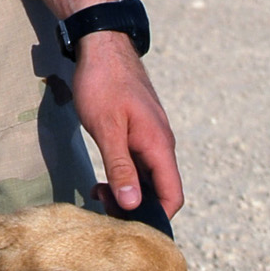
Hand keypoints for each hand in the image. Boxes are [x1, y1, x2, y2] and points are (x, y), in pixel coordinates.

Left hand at [71, 31, 182, 216]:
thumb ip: (120, 167)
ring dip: (127, 192)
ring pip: (148, 178)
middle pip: (160, 191)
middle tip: (101, 203)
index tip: (126, 225)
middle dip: (135, 207)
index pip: (171, 196)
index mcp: (159, 146)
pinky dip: (125, 177)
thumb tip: (133, 205)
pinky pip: (139, 164)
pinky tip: (103, 178)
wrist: (102, 45)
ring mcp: (152, 138)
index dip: (155, 217)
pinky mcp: (140, 132)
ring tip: (97, 191)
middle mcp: (161, 145)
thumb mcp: (106, 129)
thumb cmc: (102, 84)